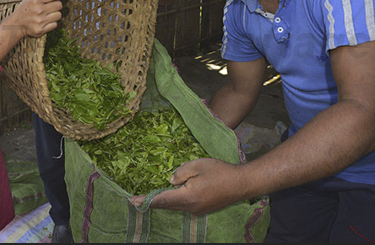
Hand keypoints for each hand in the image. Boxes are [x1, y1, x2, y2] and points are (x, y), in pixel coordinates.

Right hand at [4, 0, 68, 38]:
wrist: (16, 24)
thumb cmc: (24, 9)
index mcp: (36, 0)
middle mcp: (39, 10)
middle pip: (59, 5)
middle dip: (57, 4)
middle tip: (51, 5)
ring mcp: (40, 21)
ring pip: (58, 15)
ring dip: (55, 14)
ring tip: (47, 14)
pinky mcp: (41, 30)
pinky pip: (55, 24)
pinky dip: (52, 23)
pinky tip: (46, 21)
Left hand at [129, 158, 246, 215]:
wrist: (241, 183)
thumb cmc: (220, 172)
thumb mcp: (197, 165)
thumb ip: (180, 172)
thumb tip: (170, 181)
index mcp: (187, 197)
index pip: (162, 200)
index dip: (146, 200)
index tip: (133, 201)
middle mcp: (190, 207)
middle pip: (167, 205)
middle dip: (152, 202)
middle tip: (136, 199)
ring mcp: (197, 210)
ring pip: (175, 206)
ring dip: (163, 201)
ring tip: (150, 197)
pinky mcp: (203, 209)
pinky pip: (184, 205)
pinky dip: (174, 201)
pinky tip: (171, 195)